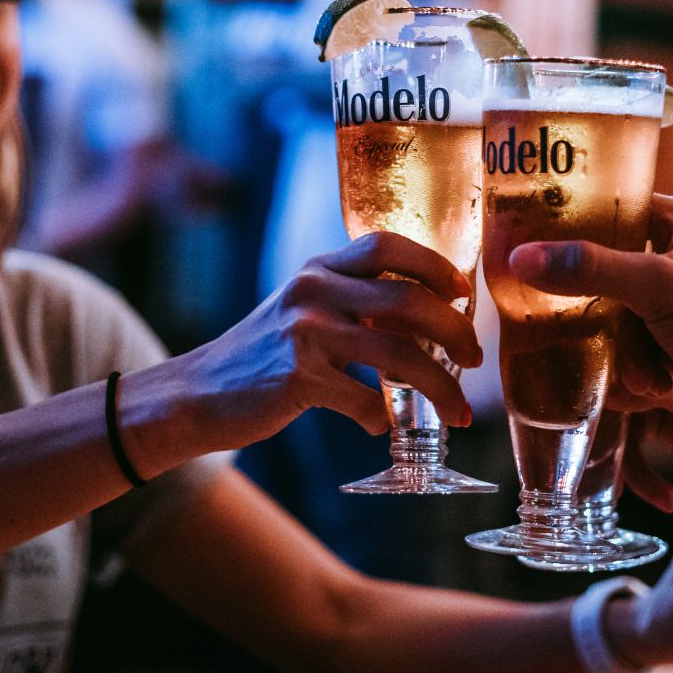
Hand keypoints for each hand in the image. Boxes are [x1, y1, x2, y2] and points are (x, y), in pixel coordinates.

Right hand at [122, 232, 479, 475]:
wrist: (197, 394)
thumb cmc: (264, 354)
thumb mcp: (305, 309)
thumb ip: (355, 303)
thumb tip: (428, 321)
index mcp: (320, 267)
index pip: (389, 246)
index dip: (435, 266)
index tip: (463, 293)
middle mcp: (313, 289)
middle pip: (409, 300)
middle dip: (456, 332)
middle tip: (474, 359)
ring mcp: (305, 332)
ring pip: (399, 354)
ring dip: (440, 388)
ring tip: (459, 414)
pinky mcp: (297, 377)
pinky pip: (364, 401)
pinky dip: (382, 419)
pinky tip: (380, 426)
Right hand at [508, 194, 672, 448]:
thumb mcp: (659, 286)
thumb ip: (590, 269)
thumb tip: (522, 258)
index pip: (620, 206)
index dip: (578, 223)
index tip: (535, 241)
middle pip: (613, 267)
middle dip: (597, 305)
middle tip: (567, 320)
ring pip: (623, 314)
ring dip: (621, 347)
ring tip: (636, 371)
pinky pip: (640, 348)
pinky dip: (636, 368)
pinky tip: (642, 388)